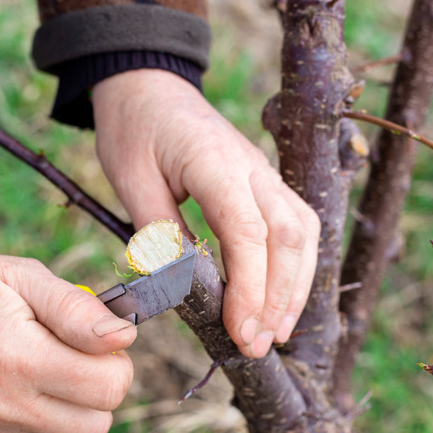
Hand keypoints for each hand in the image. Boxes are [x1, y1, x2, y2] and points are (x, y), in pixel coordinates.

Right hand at [0, 226, 135, 432]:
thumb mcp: (18, 274)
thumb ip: (75, 307)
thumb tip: (124, 336)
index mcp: (17, 357)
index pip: (108, 386)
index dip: (118, 358)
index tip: (101, 335)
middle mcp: (3, 406)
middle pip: (97, 424)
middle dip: (103, 385)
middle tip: (79, 350)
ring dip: (76, 404)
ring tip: (46, 361)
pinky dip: (48, 418)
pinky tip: (25, 381)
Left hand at [92, 69, 319, 358]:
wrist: (149, 87)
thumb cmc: (134, 129)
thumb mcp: (129, 176)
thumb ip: (156, 229)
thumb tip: (177, 286)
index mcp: (216, 162)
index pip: (248, 232)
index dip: (249, 288)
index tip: (239, 331)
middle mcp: (253, 167)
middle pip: (290, 236)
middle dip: (279, 297)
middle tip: (258, 345)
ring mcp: (265, 173)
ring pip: (303, 232)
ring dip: (295, 286)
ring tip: (274, 332)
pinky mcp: (265, 184)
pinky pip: (297, 224)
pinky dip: (296, 266)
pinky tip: (280, 298)